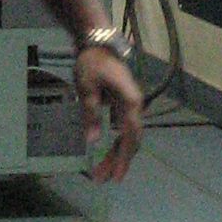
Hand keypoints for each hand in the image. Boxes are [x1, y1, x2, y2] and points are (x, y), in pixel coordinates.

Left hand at [73, 45, 143, 183]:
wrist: (97, 42)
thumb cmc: (92, 62)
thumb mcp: (86, 86)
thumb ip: (90, 113)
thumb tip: (92, 141)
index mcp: (130, 101)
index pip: (130, 136)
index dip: (124, 158)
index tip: (115, 176)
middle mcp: (134, 106)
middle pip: (130, 140)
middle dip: (117, 161)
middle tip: (101, 179)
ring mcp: (129, 106)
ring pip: (126, 136)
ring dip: (115, 154)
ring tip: (100, 172)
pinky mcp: (122, 105)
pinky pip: (121, 130)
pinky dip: (114, 143)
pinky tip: (104, 154)